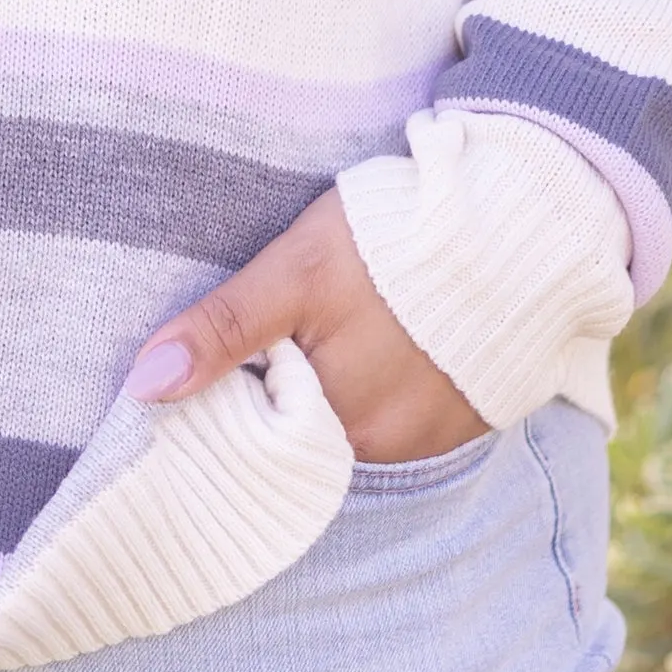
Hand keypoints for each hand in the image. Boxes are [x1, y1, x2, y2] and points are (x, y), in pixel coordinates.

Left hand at [120, 188, 486, 465]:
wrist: (529, 223)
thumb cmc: (400, 238)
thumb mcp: (298, 270)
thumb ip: (223, 329)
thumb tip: (142, 389)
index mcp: (336, 422)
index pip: (255, 429)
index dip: (230, 391)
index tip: (226, 354)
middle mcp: (386, 448)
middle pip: (302, 427)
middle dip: (281, 387)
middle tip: (289, 321)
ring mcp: (432, 436)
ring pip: (350, 420)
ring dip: (335, 383)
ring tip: (345, 318)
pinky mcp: (468, 415)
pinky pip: (403, 412)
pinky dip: (386, 380)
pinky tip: (389, 332)